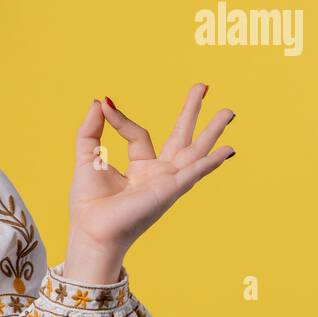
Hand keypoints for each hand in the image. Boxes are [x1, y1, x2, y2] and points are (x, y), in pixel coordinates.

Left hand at [62, 82, 234, 282]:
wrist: (90, 230)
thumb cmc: (88, 203)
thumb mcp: (88, 157)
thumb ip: (92, 130)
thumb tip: (99, 102)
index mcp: (141, 168)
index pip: (140, 134)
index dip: (121, 119)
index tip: (106, 105)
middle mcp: (159, 174)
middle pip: (181, 137)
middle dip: (192, 111)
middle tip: (204, 86)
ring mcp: (168, 182)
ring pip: (195, 151)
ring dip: (213, 131)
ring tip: (229, 111)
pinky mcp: (169, 191)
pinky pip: (193, 173)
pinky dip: (210, 162)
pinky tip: (228, 151)